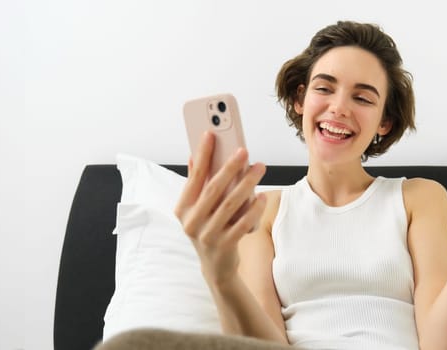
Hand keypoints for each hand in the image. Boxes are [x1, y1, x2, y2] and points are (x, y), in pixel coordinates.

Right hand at [174, 131, 266, 285]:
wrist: (216, 267)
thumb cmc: (209, 229)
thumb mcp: (197, 210)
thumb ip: (196, 185)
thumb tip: (195, 156)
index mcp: (183, 209)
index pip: (194, 177)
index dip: (202, 155)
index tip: (211, 134)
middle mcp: (192, 222)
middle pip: (213, 189)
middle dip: (229, 167)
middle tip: (244, 150)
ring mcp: (207, 235)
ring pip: (230, 205)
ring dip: (247, 184)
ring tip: (259, 168)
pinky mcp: (224, 246)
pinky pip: (242, 224)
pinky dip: (253, 210)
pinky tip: (262, 197)